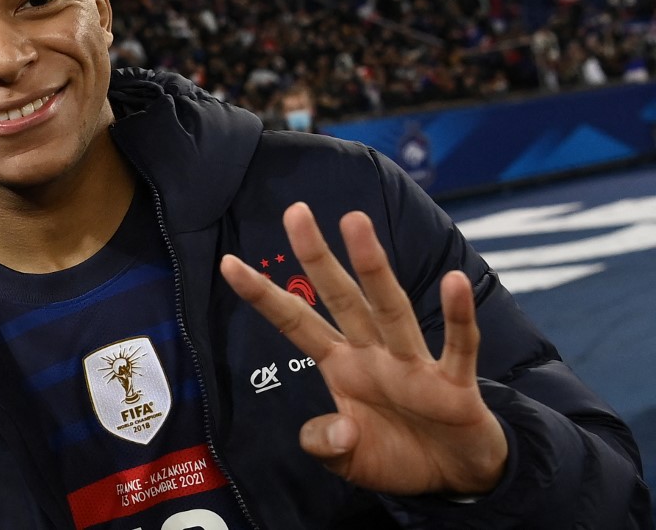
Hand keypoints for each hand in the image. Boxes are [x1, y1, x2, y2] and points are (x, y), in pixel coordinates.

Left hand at [219, 203, 507, 496]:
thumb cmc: (398, 455)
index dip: (263, 295)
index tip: (228, 263)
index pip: (296, 322)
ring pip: (388, 306)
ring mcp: (413, 363)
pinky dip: (458, 316)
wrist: (455, 476)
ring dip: (373, 266)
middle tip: (294, 212)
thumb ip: (327, 446)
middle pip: (340, 297)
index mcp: (343, 366)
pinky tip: (454, 282)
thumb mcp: (349, 461)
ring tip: (354, 223)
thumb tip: (336, 434)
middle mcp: (373, 353)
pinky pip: (457, 344)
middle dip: (317, 257)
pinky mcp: (454, 382)